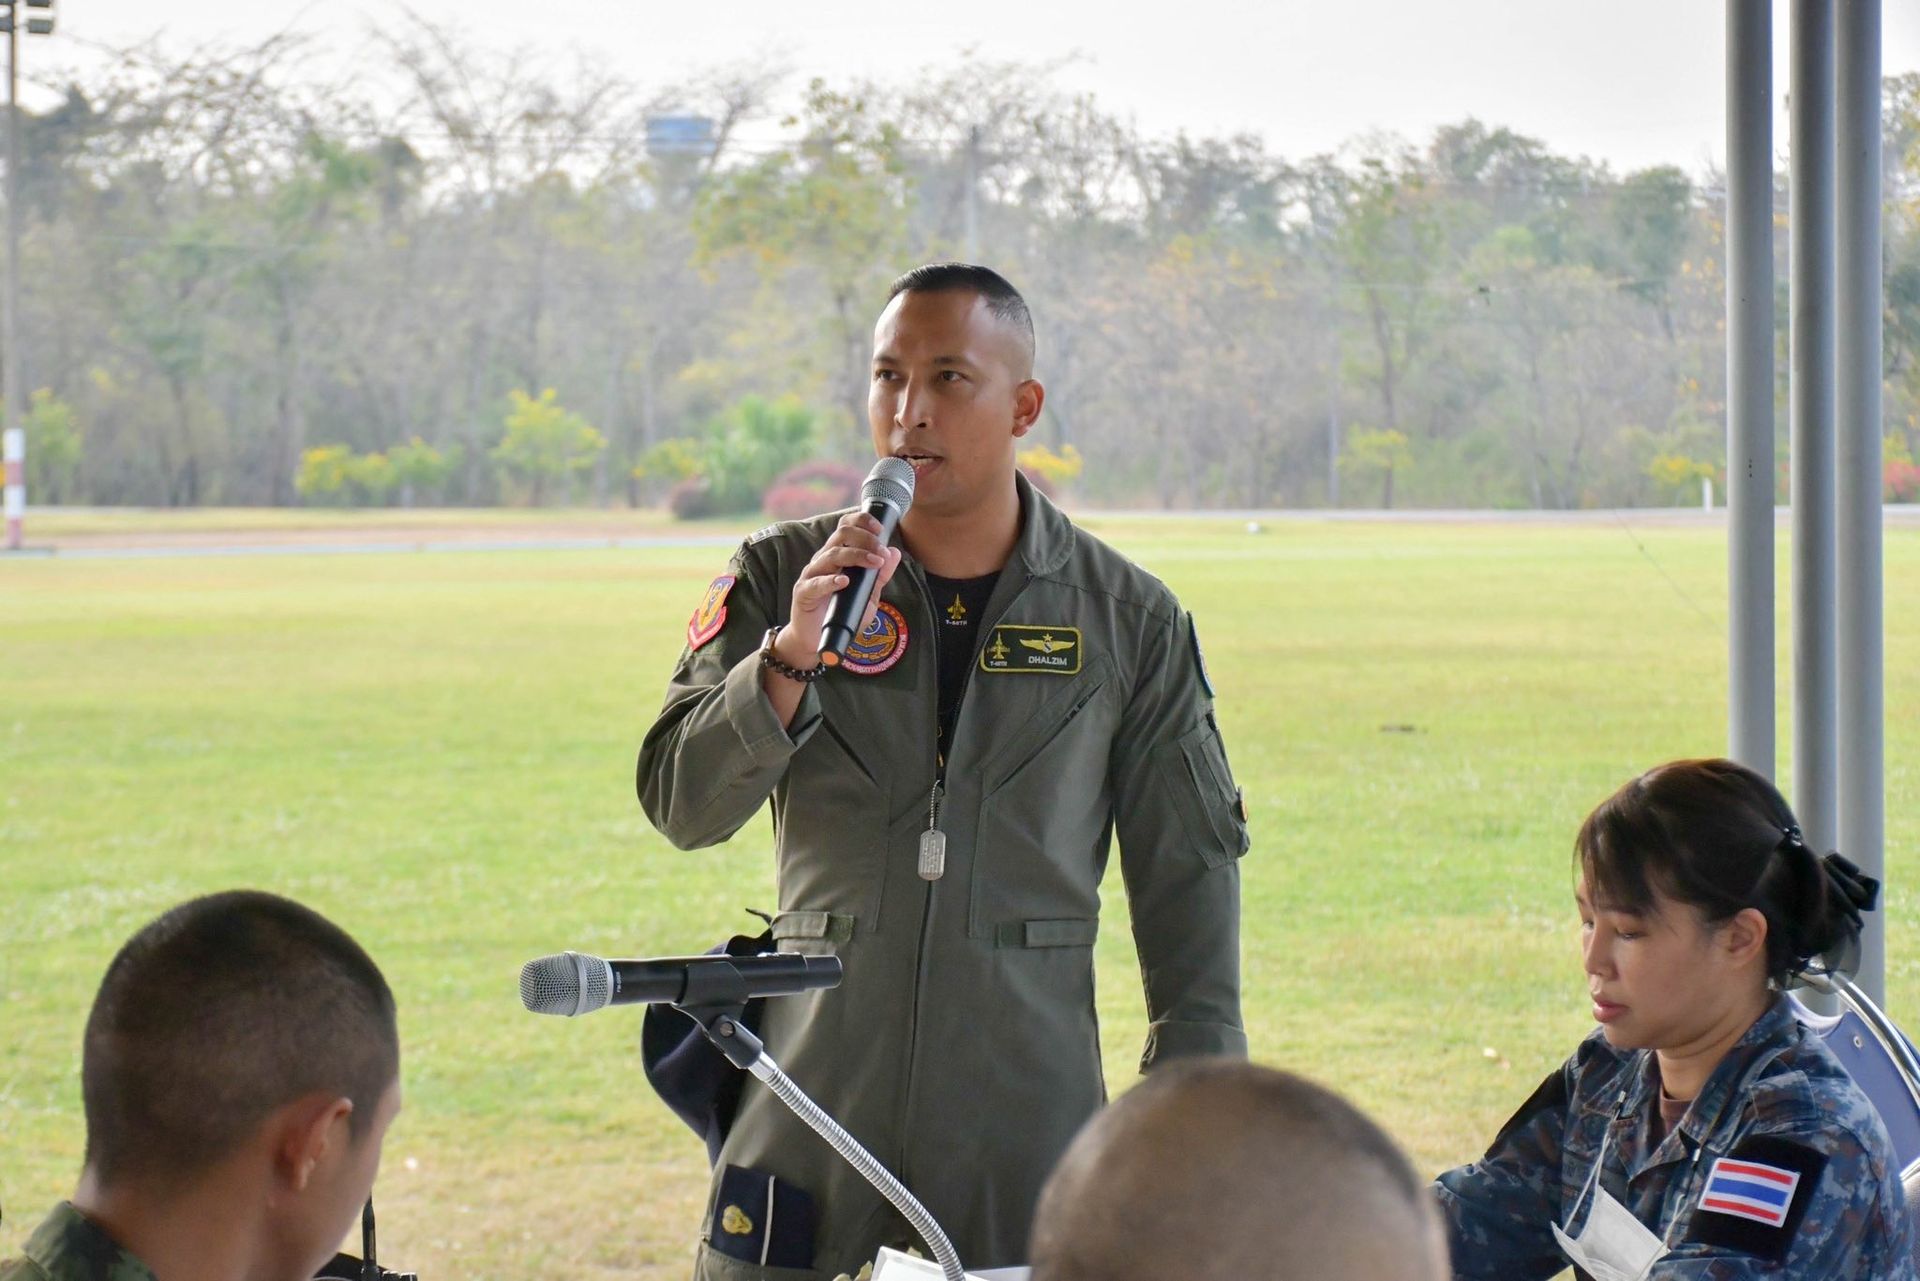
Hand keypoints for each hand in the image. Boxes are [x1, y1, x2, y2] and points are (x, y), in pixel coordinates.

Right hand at [779, 511, 902, 664]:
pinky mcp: (803, 593)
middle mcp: (824, 560)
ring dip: (856, 555)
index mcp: (837, 555)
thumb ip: (880, 576)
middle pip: (841, 535)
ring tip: (874, 563)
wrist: (818, 639)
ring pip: (832, 554)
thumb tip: (894, 552)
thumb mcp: (867, 595)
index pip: (846, 527)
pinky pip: (815, 583)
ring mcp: (812, 575)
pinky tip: (844, 581)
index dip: (862, 522)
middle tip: (881, 552)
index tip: (881, 529)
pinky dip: (830, 581)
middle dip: (865, 538)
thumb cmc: (842, 613)